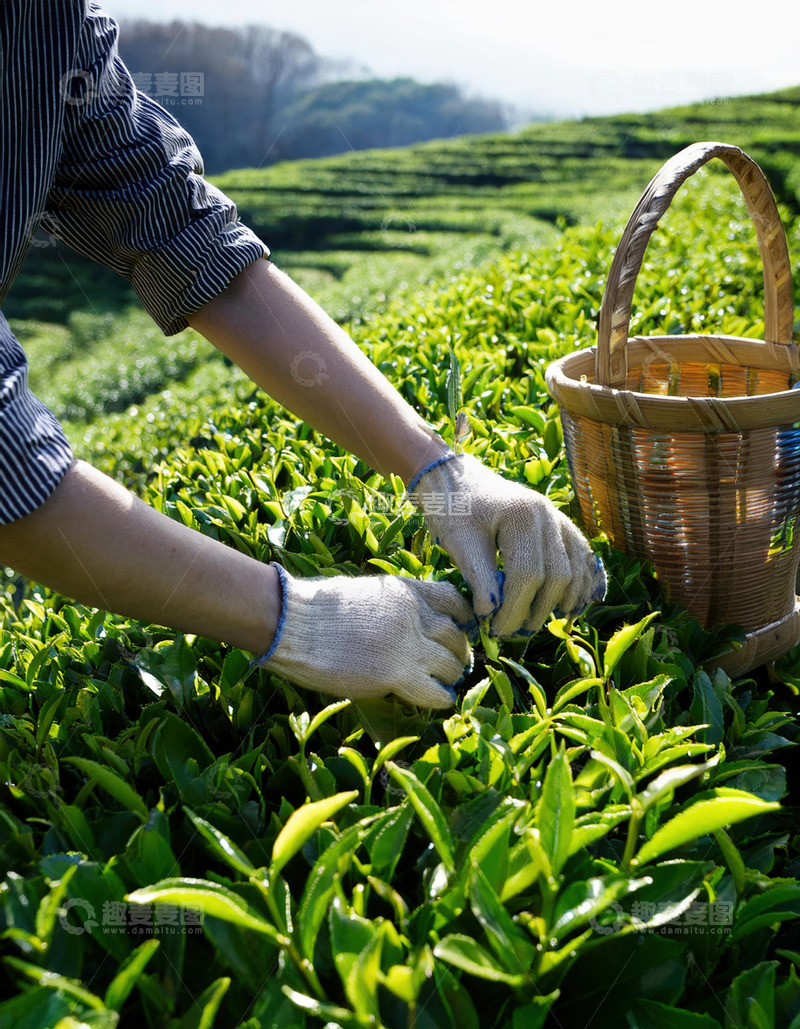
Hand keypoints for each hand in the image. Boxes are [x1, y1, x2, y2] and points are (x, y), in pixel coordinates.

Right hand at [254, 564, 473, 707]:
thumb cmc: (316, 607)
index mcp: (405, 591)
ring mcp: (407, 644)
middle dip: (459, 651)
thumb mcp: (364, 593)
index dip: (461, 617)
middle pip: (455, 635)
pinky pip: (434, 690)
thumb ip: (390, 605)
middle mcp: (414, 614)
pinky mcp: (395, 673)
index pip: (453, 600)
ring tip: (447, 682)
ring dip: (452, 674)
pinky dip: (442, 697)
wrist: (293, 622)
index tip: (460, 629)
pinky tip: (441, 699)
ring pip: (451, 663)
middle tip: (456, 663)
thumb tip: (401, 622)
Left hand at [407, 451, 605, 636]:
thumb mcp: (459, 543)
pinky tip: (571, 604)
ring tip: (536, 622)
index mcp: (522, 515)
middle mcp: (548, 514)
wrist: (455, 478)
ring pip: (575, 568)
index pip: (528, 575)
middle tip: (514, 632)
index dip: (514, 609)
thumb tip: (491, 616)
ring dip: (562, 600)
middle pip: (557, 575)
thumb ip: (479, 579)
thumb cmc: (453, 509)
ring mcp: (557, 517)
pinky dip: (581, 581)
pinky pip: (581, 556)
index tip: (496, 631)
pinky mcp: (559, 523)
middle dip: (537, 610)